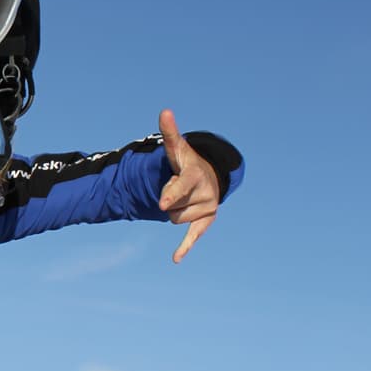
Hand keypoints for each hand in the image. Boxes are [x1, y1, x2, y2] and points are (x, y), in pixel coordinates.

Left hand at [158, 108, 222, 262]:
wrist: (207, 177)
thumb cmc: (186, 163)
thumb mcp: (177, 149)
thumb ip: (170, 133)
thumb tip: (165, 111)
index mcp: (195, 175)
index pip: (181, 186)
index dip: (171, 194)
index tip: (163, 203)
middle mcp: (205, 192)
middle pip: (171, 206)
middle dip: (169, 199)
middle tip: (178, 187)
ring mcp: (207, 207)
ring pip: (176, 219)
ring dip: (174, 210)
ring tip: (185, 197)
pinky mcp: (207, 220)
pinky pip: (194, 235)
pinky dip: (184, 247)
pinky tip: (175, 258)